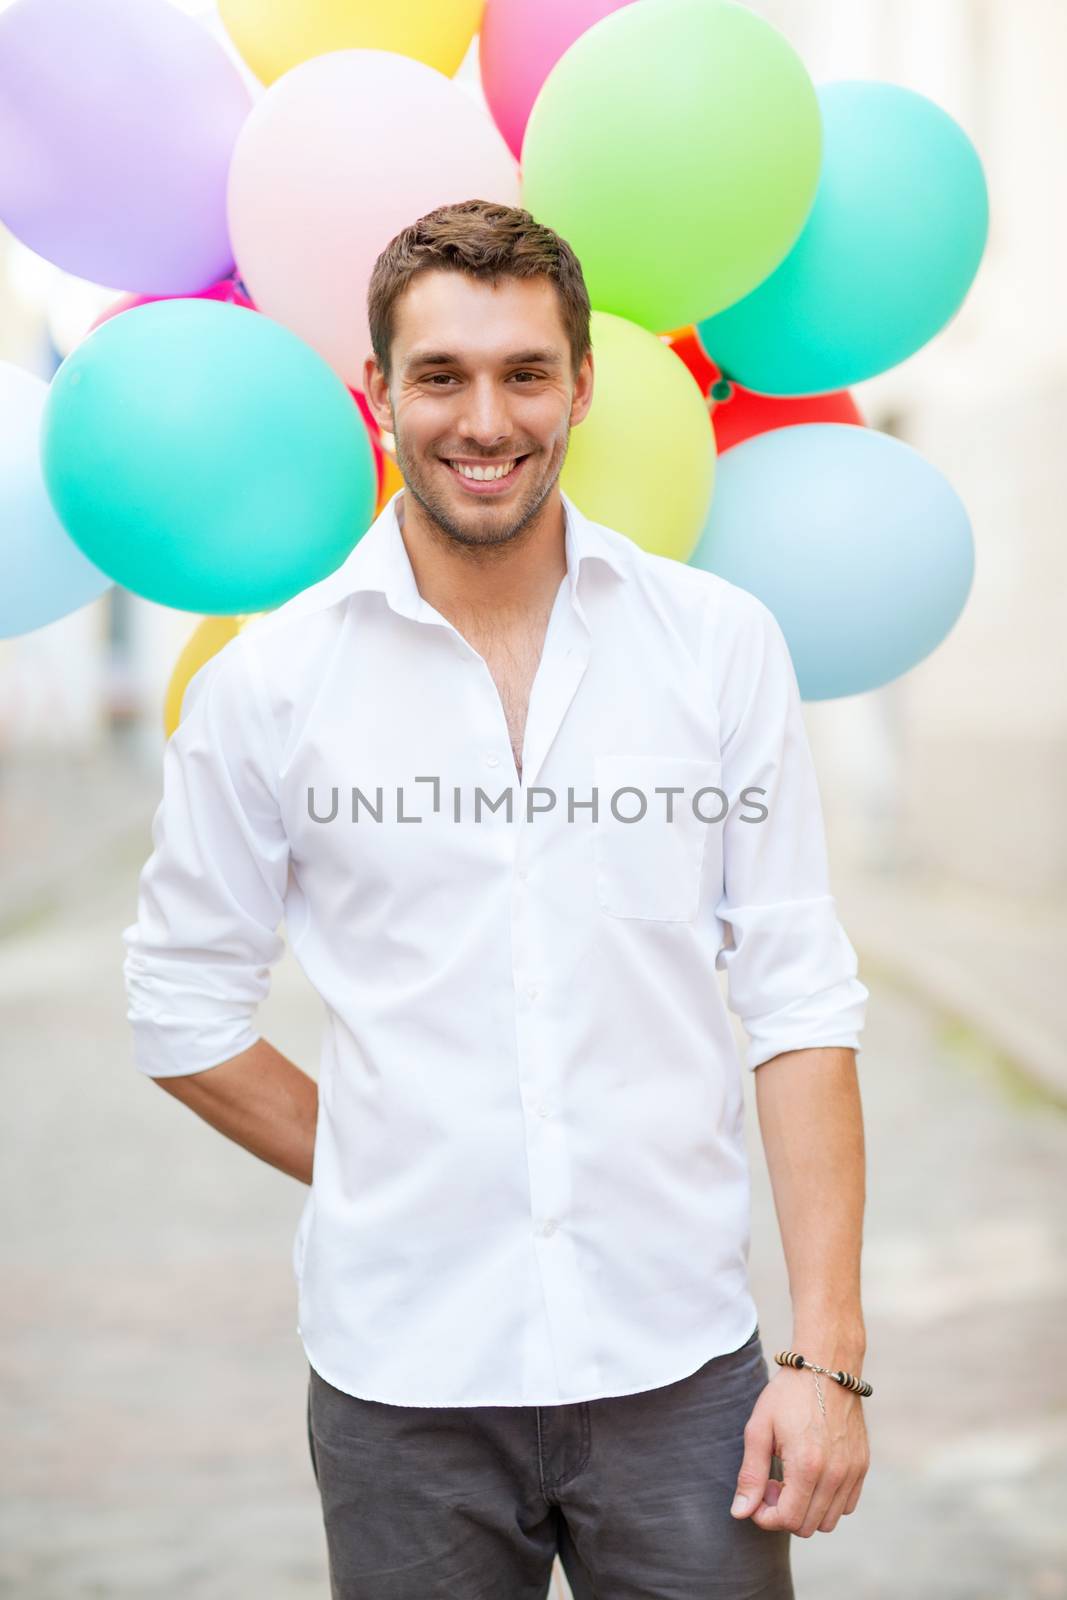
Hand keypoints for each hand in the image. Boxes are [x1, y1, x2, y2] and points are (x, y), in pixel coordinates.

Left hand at [729, 1366, 870, 1535]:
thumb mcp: (759, 1428)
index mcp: (807, 1466)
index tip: (758, 1493)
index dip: (765, 1516)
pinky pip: (846, 1505)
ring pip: (828, 1521)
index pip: (787, 1520)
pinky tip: (812, 1476)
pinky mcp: (862, 1466)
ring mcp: (852, 1472)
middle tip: (772, 1483)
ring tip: (792, 1480)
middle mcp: (835, 1474)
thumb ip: (751, 1474)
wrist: (826, 1366)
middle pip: (807, 1526)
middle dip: (783, 1513)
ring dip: (806, 1510)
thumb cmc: (788, 1394)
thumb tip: (740, 1512)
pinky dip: (827, 1502)